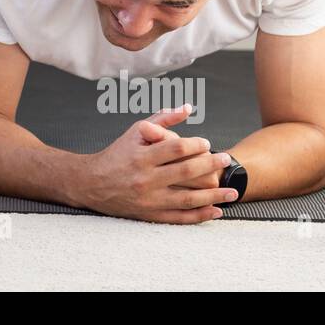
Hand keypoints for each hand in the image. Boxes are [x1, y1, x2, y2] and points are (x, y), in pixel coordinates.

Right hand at [81, 105, 237, 223]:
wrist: (92, 183)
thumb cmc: (117, 154)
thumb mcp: (135, 133)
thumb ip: (162, 120)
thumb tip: (188, 107)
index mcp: (141, 156)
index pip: (175, 148)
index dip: (195, 145)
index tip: (207, 143)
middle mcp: (145, 178)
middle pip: (185, 171)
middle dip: (210, 165)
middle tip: (225, 159)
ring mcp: (149, 199)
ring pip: (187, 198)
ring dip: (213, 195)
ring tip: (232, 191)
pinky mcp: (150, 214)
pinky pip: (180, 217)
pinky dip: (200, 215)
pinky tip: (217, 211)